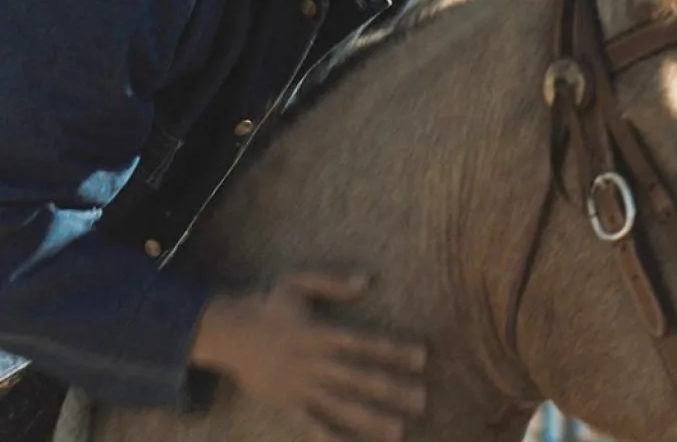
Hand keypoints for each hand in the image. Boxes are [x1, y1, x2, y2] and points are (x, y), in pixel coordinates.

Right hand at [189, 269, 427, 440]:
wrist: (224, 332)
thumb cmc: (267, 303)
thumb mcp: (296, 282)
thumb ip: (332, 282)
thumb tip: (367, 280)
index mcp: (317, 332)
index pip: (362, 343)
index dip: (392, 350)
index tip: (422, 357)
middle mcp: (311, 362)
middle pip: (357, 379)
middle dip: (391, 390)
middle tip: (422, 400)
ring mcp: (298, 386)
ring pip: (339, 406)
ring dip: (370, 419)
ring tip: (400, 431)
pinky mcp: (284, 403)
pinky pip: (309, 424)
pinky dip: (329, 438)